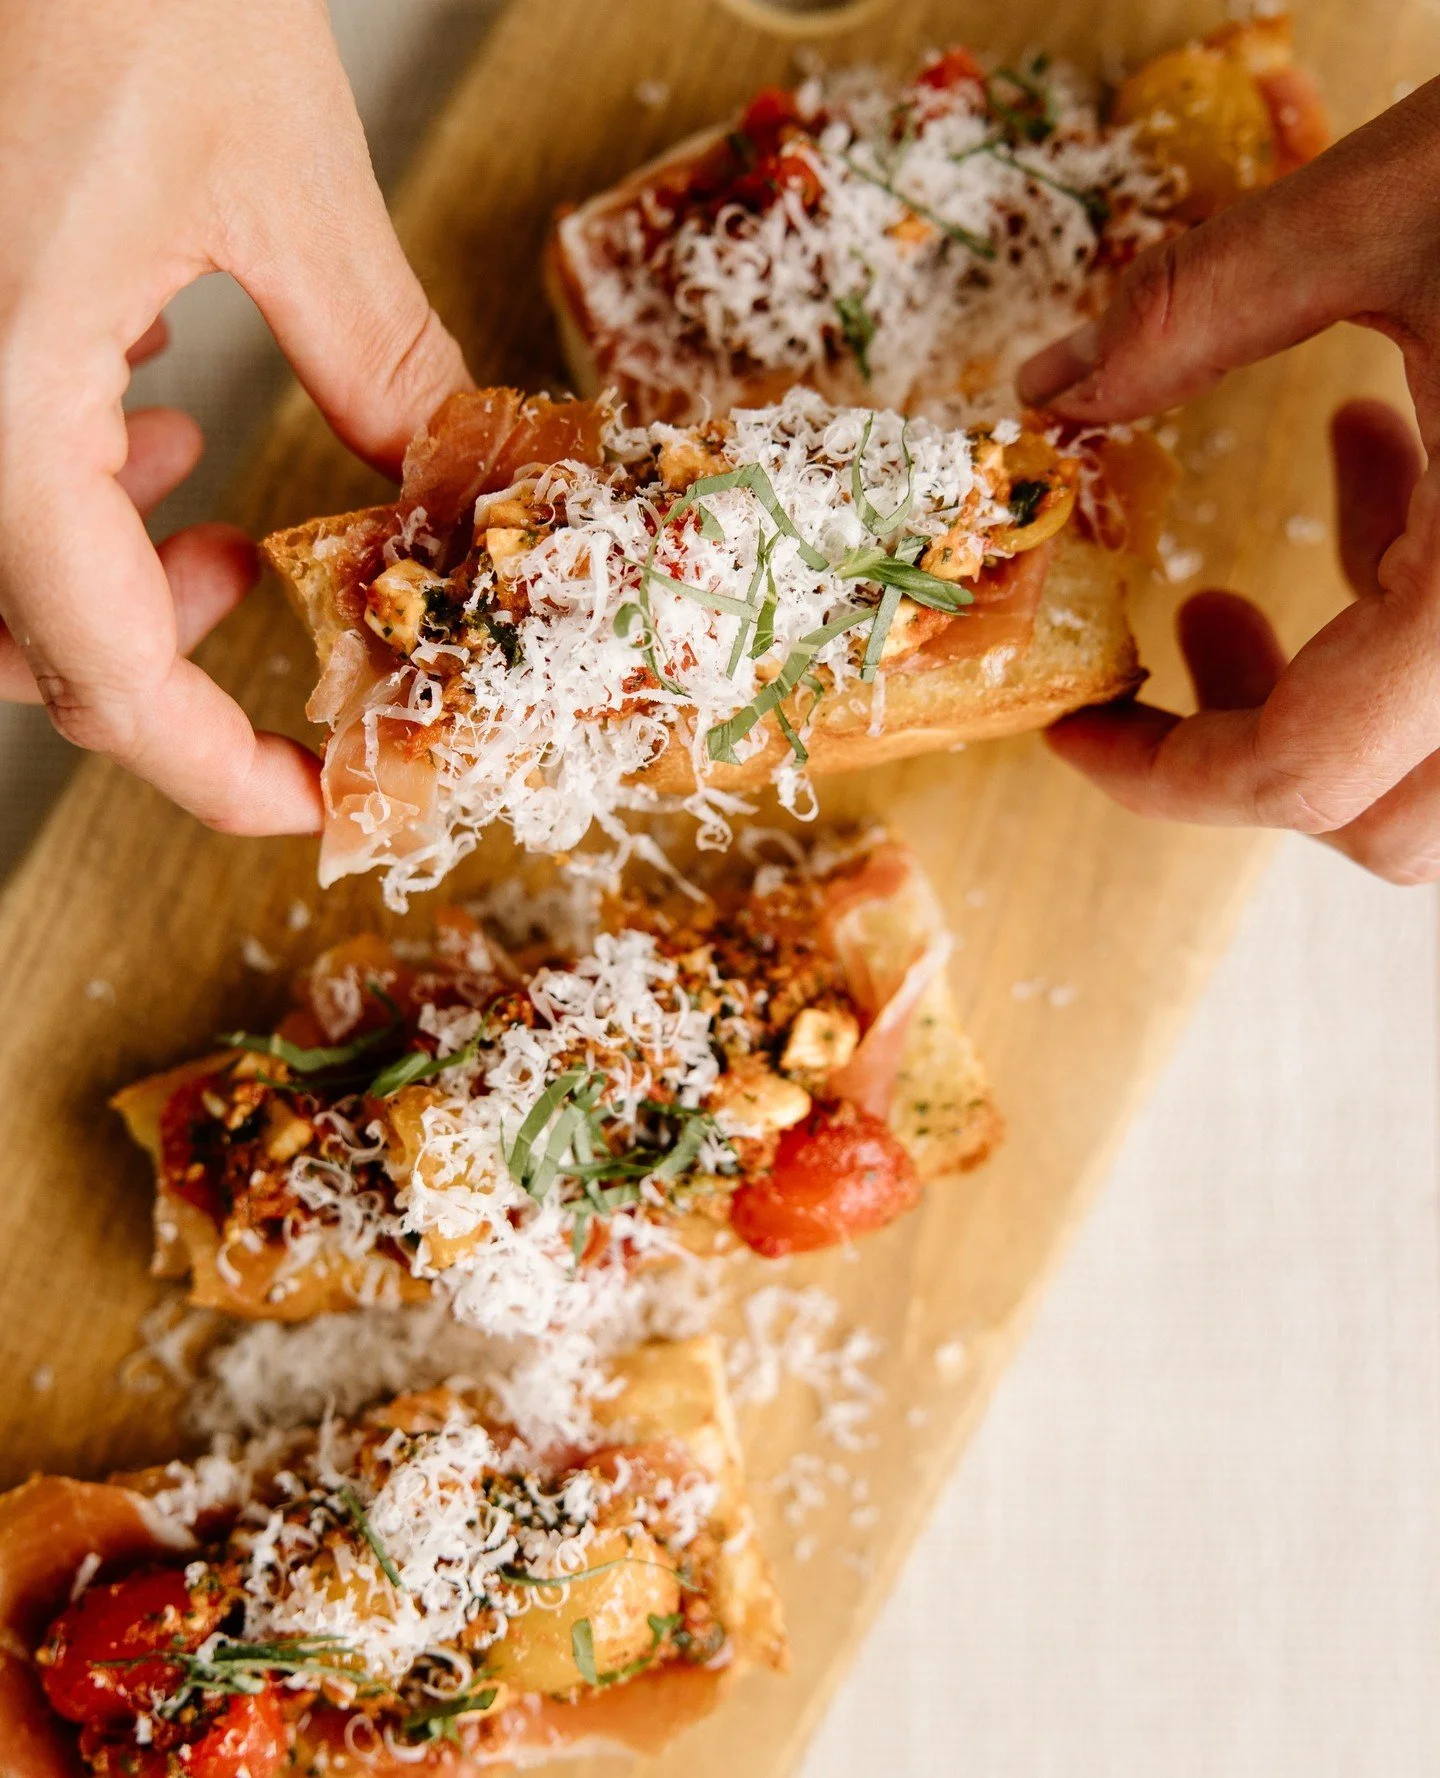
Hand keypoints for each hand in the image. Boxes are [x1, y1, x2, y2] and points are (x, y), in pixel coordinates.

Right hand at [0, 0, 470, 832]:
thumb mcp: (283, 176)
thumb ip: (378, 355)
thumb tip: (450, 477)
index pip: (99, 673)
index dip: (212, 767)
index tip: (310, 801)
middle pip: (23, 644)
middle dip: (159, 658)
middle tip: (265, 593)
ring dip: (106, 569)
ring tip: (208, 500)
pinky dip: (64, 475)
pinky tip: (135, 390)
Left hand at [1019, 79, 1439, 883]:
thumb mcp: (1398, 206)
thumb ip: (1202, 308)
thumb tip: (1053, 390)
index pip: (1299, 775)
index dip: (1158, 774)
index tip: (1078, 728)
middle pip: (1387, 821)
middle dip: (1259, 736)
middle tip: (1200, 615)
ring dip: (1361, 670)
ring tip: (1344, 463)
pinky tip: (1421, 439)